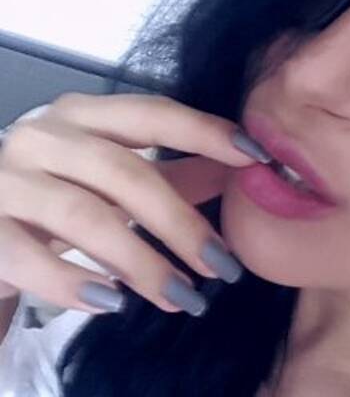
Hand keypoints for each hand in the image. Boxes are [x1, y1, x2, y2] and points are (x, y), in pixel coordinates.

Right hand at [0, 92, 256, 316]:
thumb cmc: (60, 193)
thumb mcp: (117, 177)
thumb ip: (175, 172)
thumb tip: (242, 170)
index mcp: (84, 115)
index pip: (154, 114)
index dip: (207, 133)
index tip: (257, 158)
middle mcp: (43, 136)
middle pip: (127, 174)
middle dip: (182, 225)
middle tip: (223, 268)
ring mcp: (6, 179)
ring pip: (85, 217)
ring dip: (141, 263)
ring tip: (182, 297)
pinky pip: (26, 258)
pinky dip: (73, 283)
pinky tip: (113, 303)